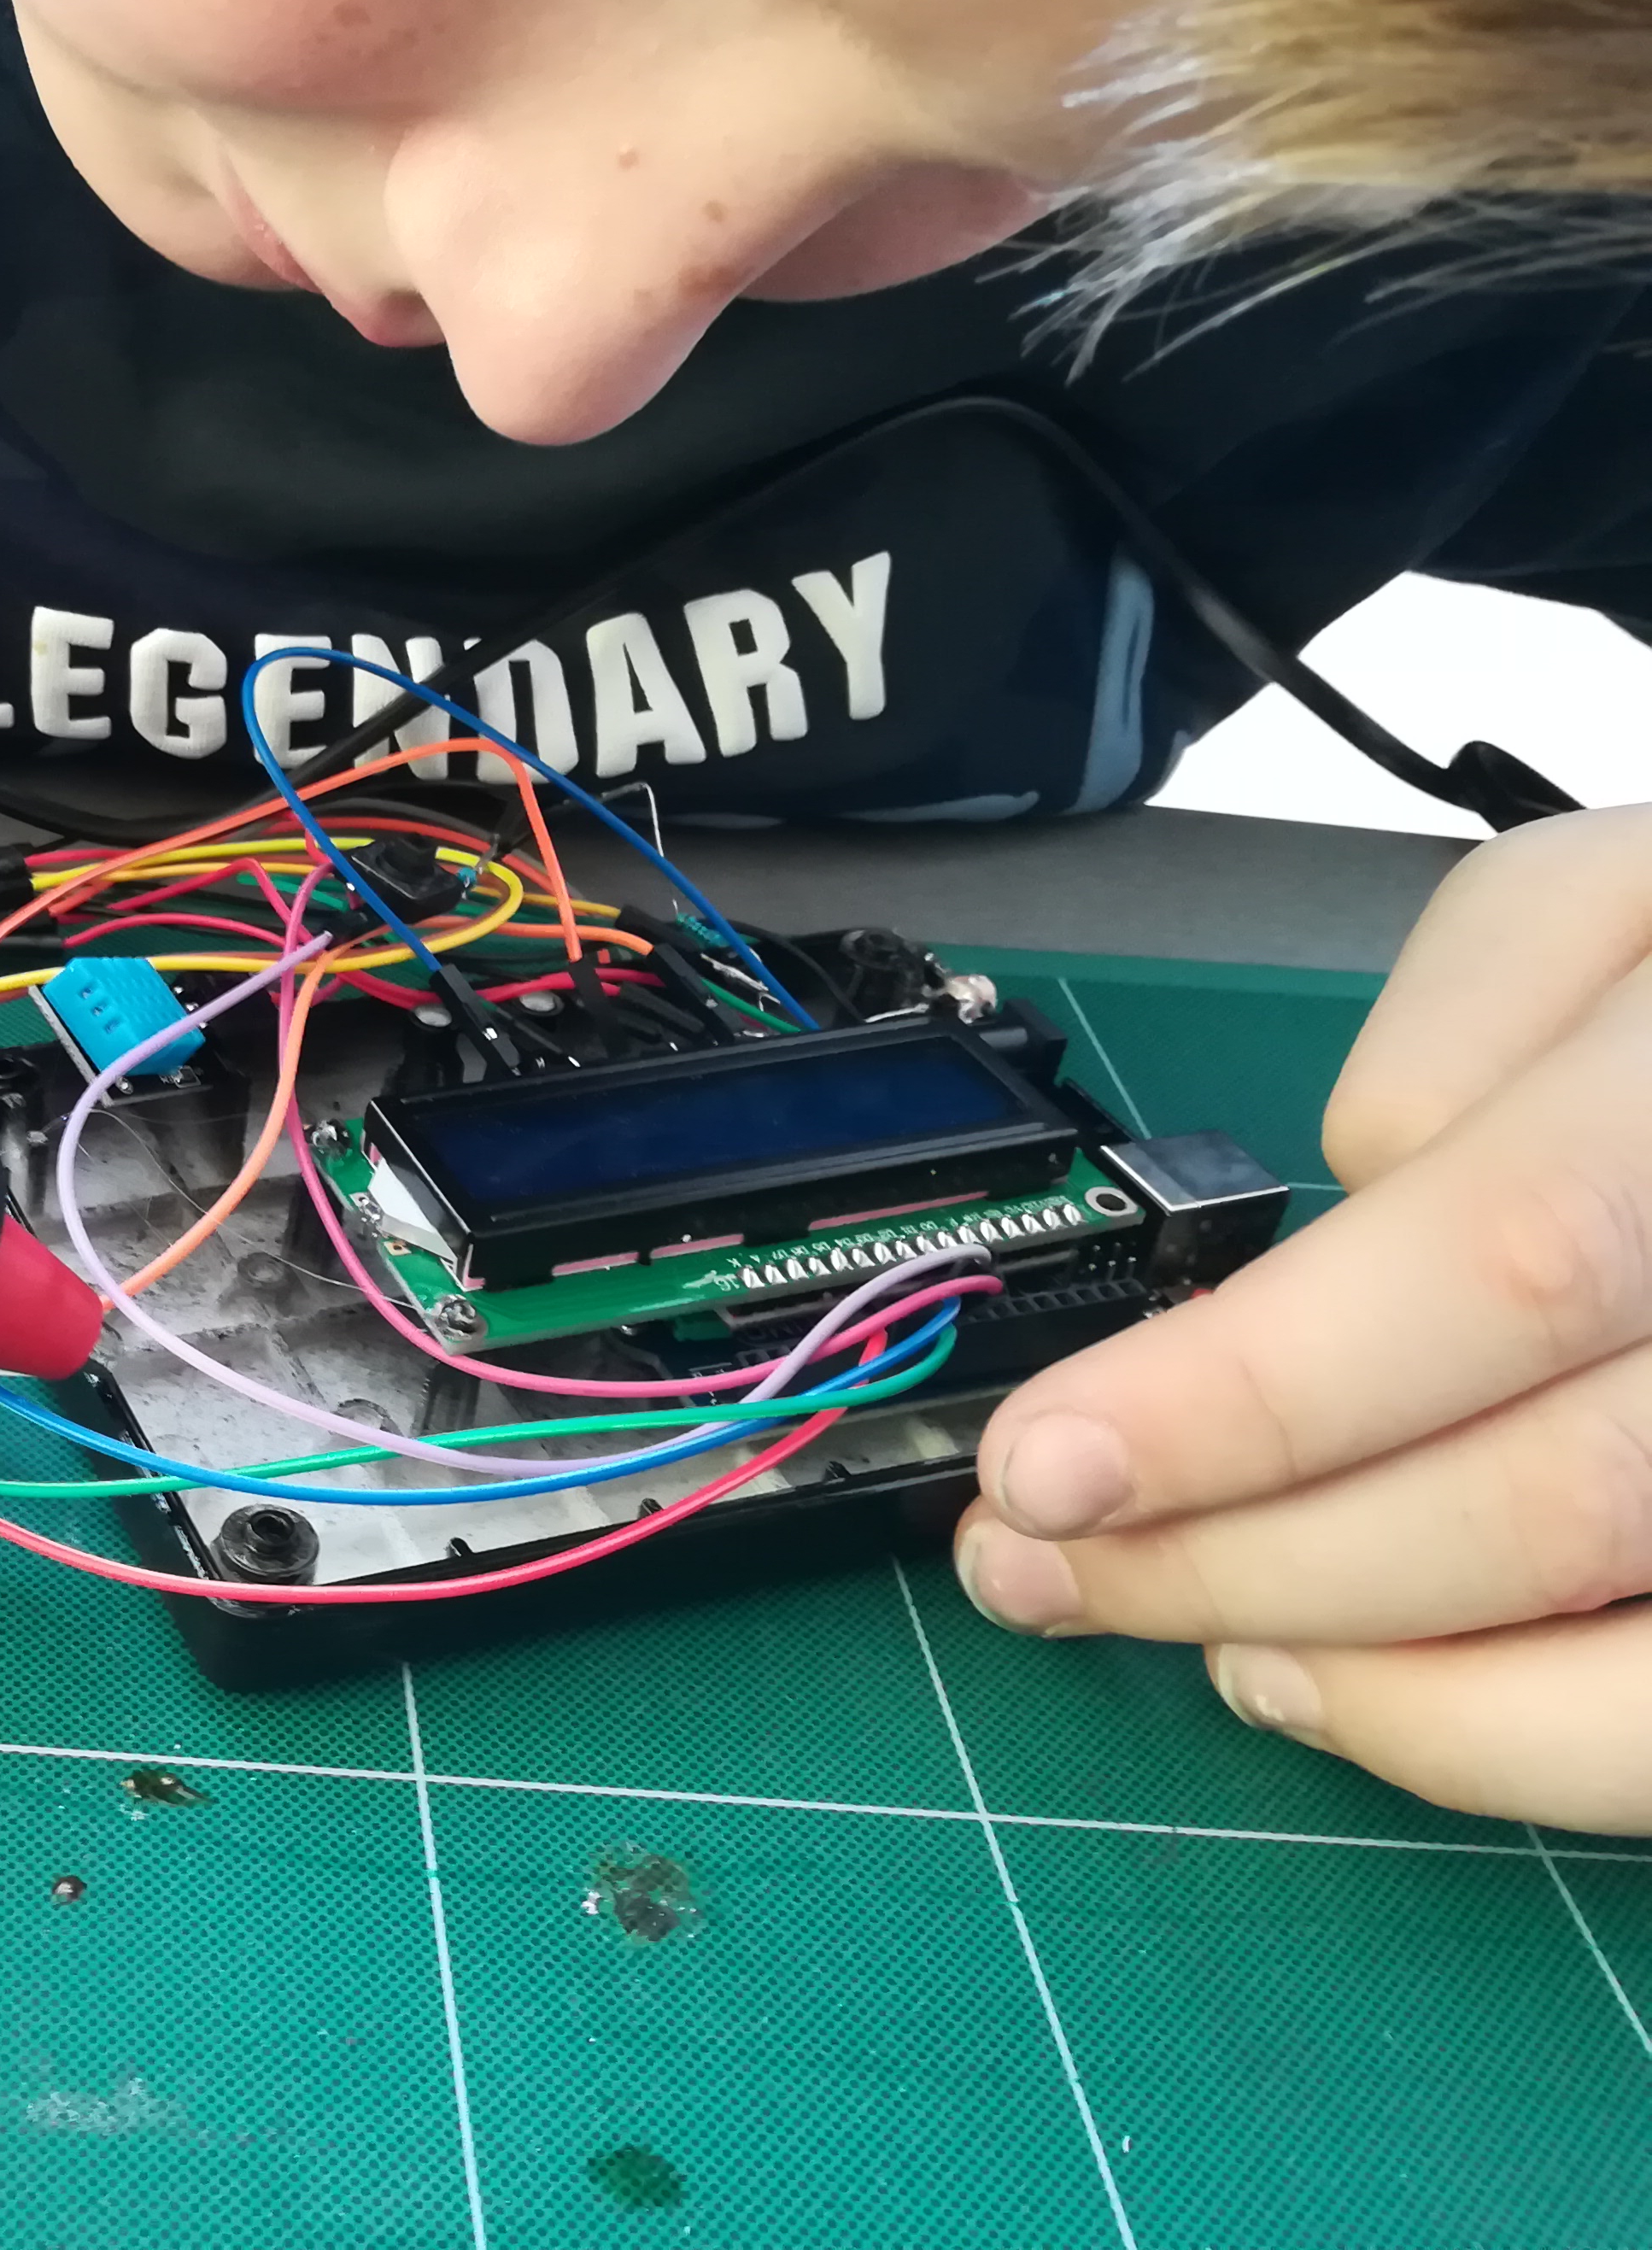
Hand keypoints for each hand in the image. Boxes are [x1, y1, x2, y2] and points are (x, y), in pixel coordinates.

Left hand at [956, 804, 1651, 1834]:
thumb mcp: (1617, 897)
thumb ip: (1462, 1037)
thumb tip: (1347, 1220)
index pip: (1503, 1262)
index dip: (1257, 1393)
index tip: (1050, 1460)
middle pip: (1548, 1495)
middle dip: (1243, 1553)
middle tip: (1041, 1559)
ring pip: (1630, 1650)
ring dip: (1356, 1672)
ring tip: (1178, 1624)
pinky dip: (1494, 1736)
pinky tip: (1338, 1681)